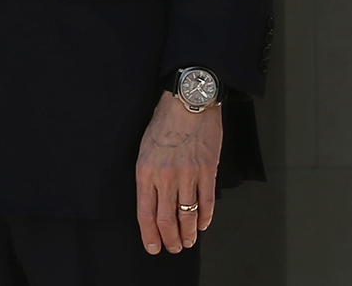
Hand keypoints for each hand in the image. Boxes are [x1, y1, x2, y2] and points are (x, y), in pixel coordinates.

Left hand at [136, 91, 221, 253]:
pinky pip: (206, 203)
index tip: (153, 248)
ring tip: (188, 242)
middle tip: (173, 248)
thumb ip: (147, 177)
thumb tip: (152, 202)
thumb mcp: (144, 149)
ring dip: (188, 234)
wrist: (187, 103)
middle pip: (166, 220)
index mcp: (145, 171)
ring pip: (187, 216)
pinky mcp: (207, 171)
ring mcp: (188, 175)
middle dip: (169, 240)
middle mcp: (165, 176)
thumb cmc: (163, 124)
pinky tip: (201, 225)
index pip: (145, 213)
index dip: (149, 235)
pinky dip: (204, 219)